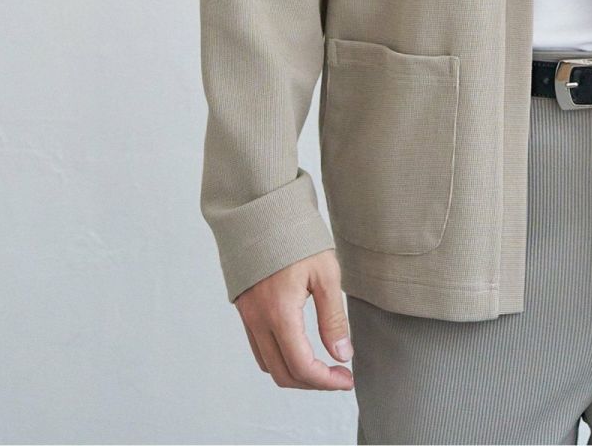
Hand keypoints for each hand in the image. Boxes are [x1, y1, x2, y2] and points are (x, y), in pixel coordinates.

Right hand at [233, 249, 354, 389]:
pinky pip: (259, 347)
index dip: (326, 381)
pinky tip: (300, 346)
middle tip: (338, 376)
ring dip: (294, 373)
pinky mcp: (245, 309)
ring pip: (268, 364)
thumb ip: (333, 318)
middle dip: (312, 383)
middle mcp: (259, 320)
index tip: (346, 379)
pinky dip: (279, 357)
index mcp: (280, 312)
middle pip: (282, 374)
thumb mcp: (325, 273)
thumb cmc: (295, 236)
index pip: (301, 366)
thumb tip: (342, 355)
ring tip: (322, 365)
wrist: (262, 210)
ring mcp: (248, 316)